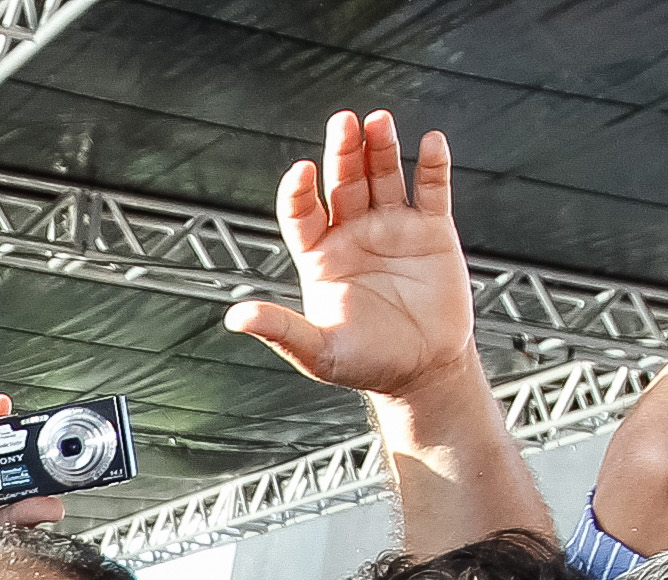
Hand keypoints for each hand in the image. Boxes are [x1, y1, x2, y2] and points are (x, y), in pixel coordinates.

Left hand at [225, 111, 479, 399]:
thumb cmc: (365, 362)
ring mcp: (392, 227)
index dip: (299, 191)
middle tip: (343, 121)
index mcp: (320, 256)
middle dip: (343, 152)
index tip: (301, 172)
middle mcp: (353, 234)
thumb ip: (280, 329)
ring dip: (381, 148)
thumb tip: (234, 318)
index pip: (301, 212)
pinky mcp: (433, 231)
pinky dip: (433, 165)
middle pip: (343, 183)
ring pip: (383, 177)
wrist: (422, 370)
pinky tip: (431, 142)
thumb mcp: (317, 350)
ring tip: (379, 121)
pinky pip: (432, 190)